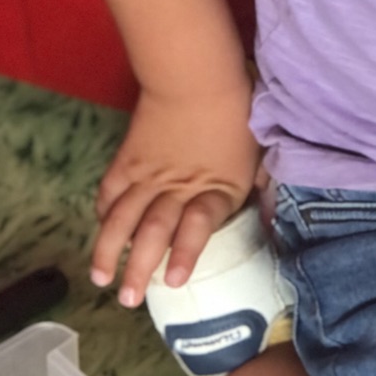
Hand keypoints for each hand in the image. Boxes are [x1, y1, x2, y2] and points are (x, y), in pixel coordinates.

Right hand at [90, 86, 261, 305]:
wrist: (197, 75)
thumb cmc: (238, 113)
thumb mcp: (262, 154)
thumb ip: (265, 191)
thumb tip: (275, 226)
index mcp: (216, 188)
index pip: (197, 226)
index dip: (183, 255)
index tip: (172, 281)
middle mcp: (178, 187)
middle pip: (153, 231)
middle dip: (137, 268)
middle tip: (128, 300)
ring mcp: (148, 175)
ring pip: (121, 217)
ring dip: (107, 250)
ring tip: (99, 277)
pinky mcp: (128, 160)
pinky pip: (110, 191)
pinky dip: (103, 211)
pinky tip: (100, 228)